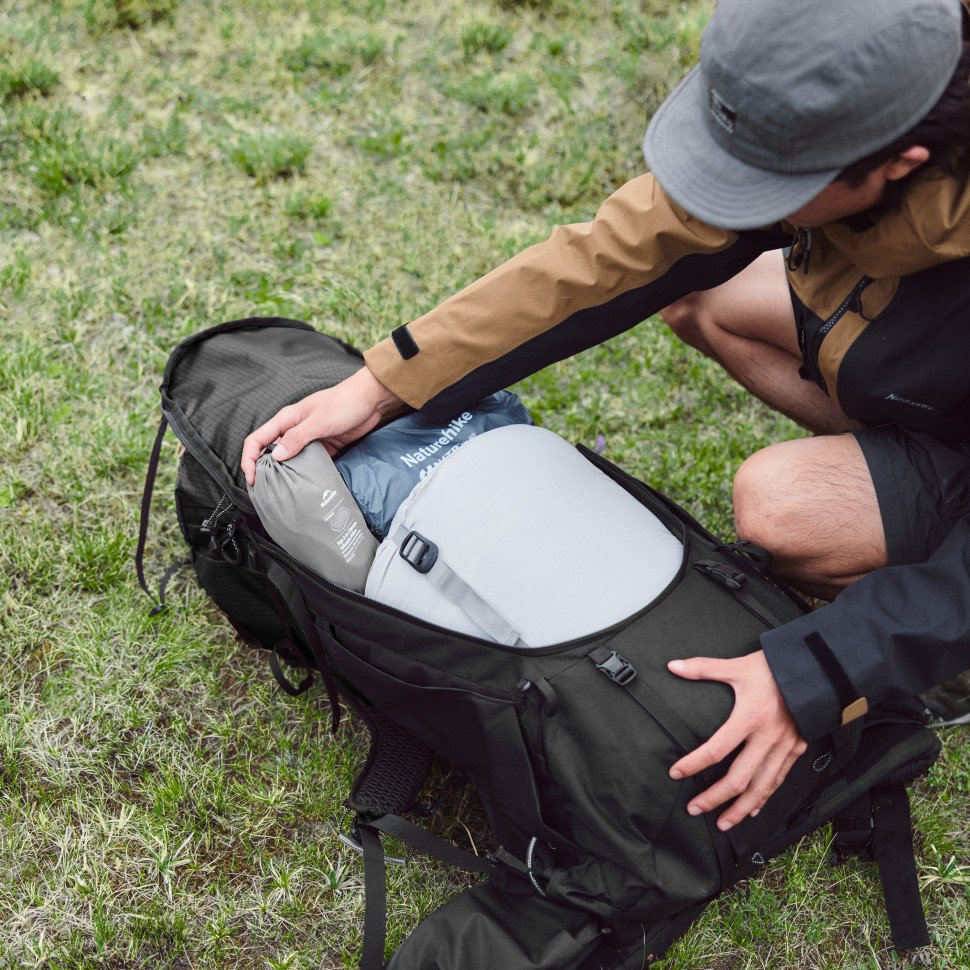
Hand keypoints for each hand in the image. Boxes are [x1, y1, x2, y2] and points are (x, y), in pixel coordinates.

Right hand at [240, 366, 406, 484]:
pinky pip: (311, 464)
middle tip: (267, 492)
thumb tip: (276, 456)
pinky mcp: (324, 447)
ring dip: (288, 475)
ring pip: (291, 461)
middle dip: (266, 471)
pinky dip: (307, 474)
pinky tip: (308, 486)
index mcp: (286, 420)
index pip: (257, 440)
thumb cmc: (344, 403)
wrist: (370, 401)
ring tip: (287, 493)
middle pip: (271, 453)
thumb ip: (298, 438)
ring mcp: (309, 440)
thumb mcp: (319, 421)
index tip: (252, 479)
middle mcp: (294, 430)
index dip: (249, 459)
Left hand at [666, 651, 806, 830]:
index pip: (715, 749)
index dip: (694, 764)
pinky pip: (779, 780)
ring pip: (761, 788)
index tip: (676, 773)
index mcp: (749, 718)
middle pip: (739, 779)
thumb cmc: (775, 668)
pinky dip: (764, 798)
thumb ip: (703, 668)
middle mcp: (768, 737)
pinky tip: (752, 809)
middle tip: (695, 809)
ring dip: (740, 808)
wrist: (816, 669)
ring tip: (723, 822)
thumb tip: (673, 665)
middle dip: (715, 799)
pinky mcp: (797, 749)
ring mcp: (784, 746)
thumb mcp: (737, 666)